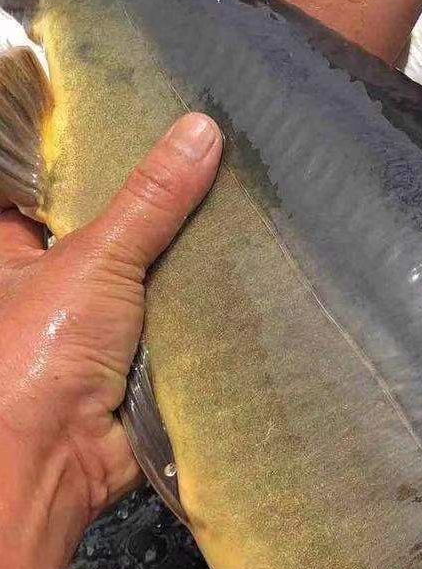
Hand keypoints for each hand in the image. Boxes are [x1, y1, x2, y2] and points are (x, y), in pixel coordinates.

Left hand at [0, 113, 221, 542]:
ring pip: (146, 268)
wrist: (52, 463)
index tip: (141, 105)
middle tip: (209, 140)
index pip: (48, 179)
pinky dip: (204, 298)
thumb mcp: (93, 257)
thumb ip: (149, 199)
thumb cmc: (34, 352)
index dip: (88, 146)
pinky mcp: (135, 356)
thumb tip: (202, 130)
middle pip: (105, 220)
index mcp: (9, 245)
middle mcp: (47, 277)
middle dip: (153, 196)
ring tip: (242, 187)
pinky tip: (249, 259)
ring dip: (185, 248)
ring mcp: (94, 318)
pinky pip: (175, 314)